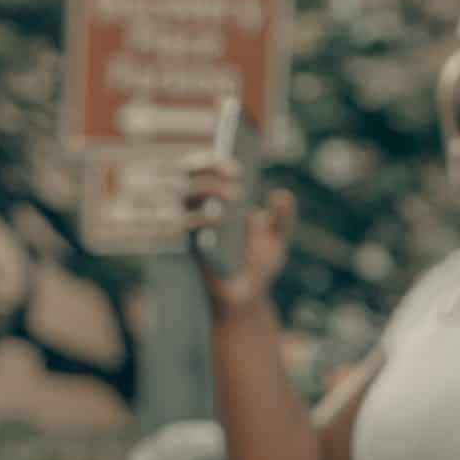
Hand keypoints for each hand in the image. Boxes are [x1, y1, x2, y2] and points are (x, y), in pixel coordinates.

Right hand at [182, 159, 295, 312]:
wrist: (248, 299)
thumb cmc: (257, 264)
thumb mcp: (277, 239)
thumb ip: (283, 217)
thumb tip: (281, 195)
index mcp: (213, 201)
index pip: (199, 169)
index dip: (212, 161)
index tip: (238, 167)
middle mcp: (195, 211)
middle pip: (184, 177)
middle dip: (209, 173)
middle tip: (238, 180)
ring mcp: (186, 231)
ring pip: (178, 199)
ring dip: (205, 192)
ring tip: (235, 200)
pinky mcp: (182, 251)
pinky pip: (176, 230)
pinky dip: (194, 220)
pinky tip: (217, 222)